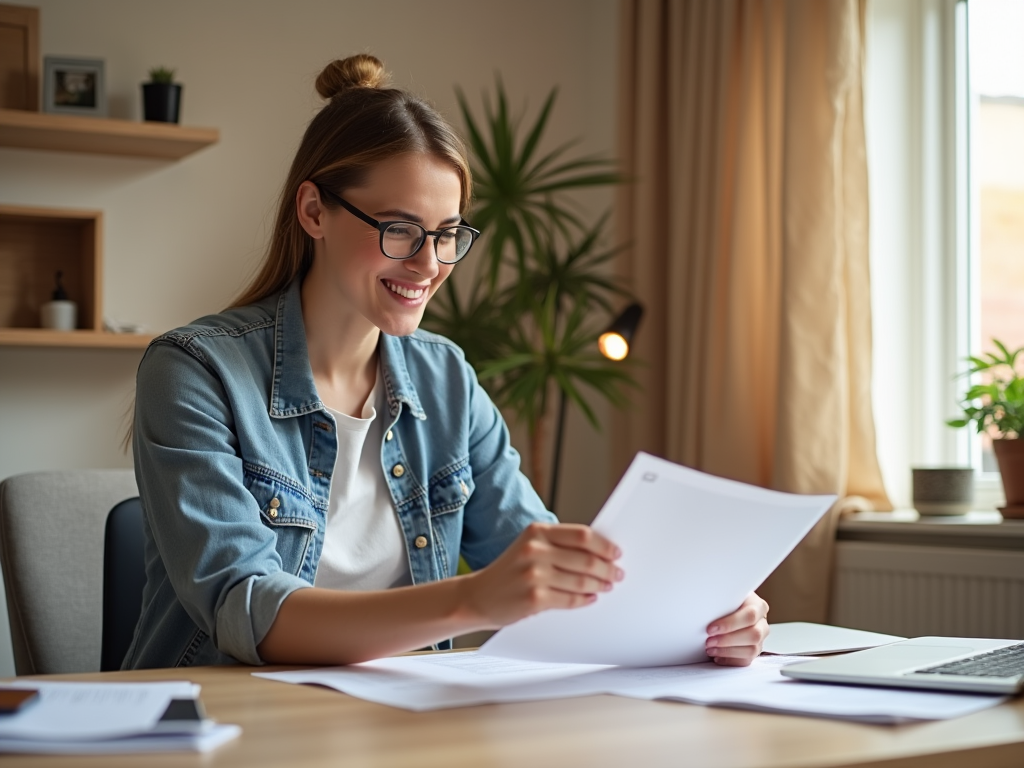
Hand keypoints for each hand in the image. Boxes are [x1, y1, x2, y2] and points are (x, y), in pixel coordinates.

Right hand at [463, 523, 622, 628]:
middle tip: (617, 574)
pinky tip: (590, 598)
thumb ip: (559, 545)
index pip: (582, 535)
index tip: (616, 553)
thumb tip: (599, 552)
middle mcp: (534, 549)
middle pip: (585, 558)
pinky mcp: (534, 598)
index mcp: (536, 531)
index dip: (604, 545)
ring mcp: (533, 574)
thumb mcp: (530, 547)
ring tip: (607, 586)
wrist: (478, 596)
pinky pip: (570, 599)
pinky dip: (584, 599)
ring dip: (600, 585)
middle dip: (607, 568)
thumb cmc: (510, 571)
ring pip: (581, 580)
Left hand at [705, 592, 768, 665]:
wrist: (728, 610)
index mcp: (758, 605)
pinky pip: (746, 661)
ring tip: (710, 649)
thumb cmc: (726, 602)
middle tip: (709, 641)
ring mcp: (760, 639)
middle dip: (728, 640)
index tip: (711, 628)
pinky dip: (730, 660)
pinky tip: (717, 656)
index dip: (730, 623)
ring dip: (727, 651)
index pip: (750, 615)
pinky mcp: (754, 651)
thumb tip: (704, 604)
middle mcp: (762, 623)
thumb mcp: (725, 596)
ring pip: (751, 650)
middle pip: (753, 635)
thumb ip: (721, 601)